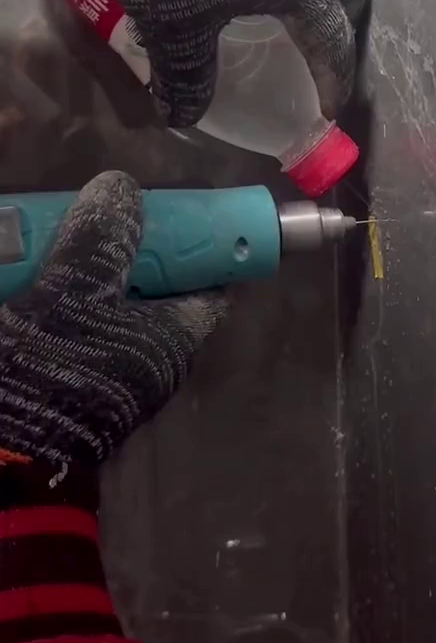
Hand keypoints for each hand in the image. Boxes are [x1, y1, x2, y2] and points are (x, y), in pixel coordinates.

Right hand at [0, 172, 226, 464]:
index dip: (202, 252)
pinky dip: (68, 308)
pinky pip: (83, 334)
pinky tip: (40, 283)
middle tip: (108, 219)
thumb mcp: (73, 292)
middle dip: (136, 257)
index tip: (181, 218)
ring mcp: (114, 377)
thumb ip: (100, 239)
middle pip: (158, 296)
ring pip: (117, 314)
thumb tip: (121, 187)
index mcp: (171, 339)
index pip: (208, 289)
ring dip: (94, 280)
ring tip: (65, 243)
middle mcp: (152, 361)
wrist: (4, 455)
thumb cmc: (53, 370)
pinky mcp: (76, 387)